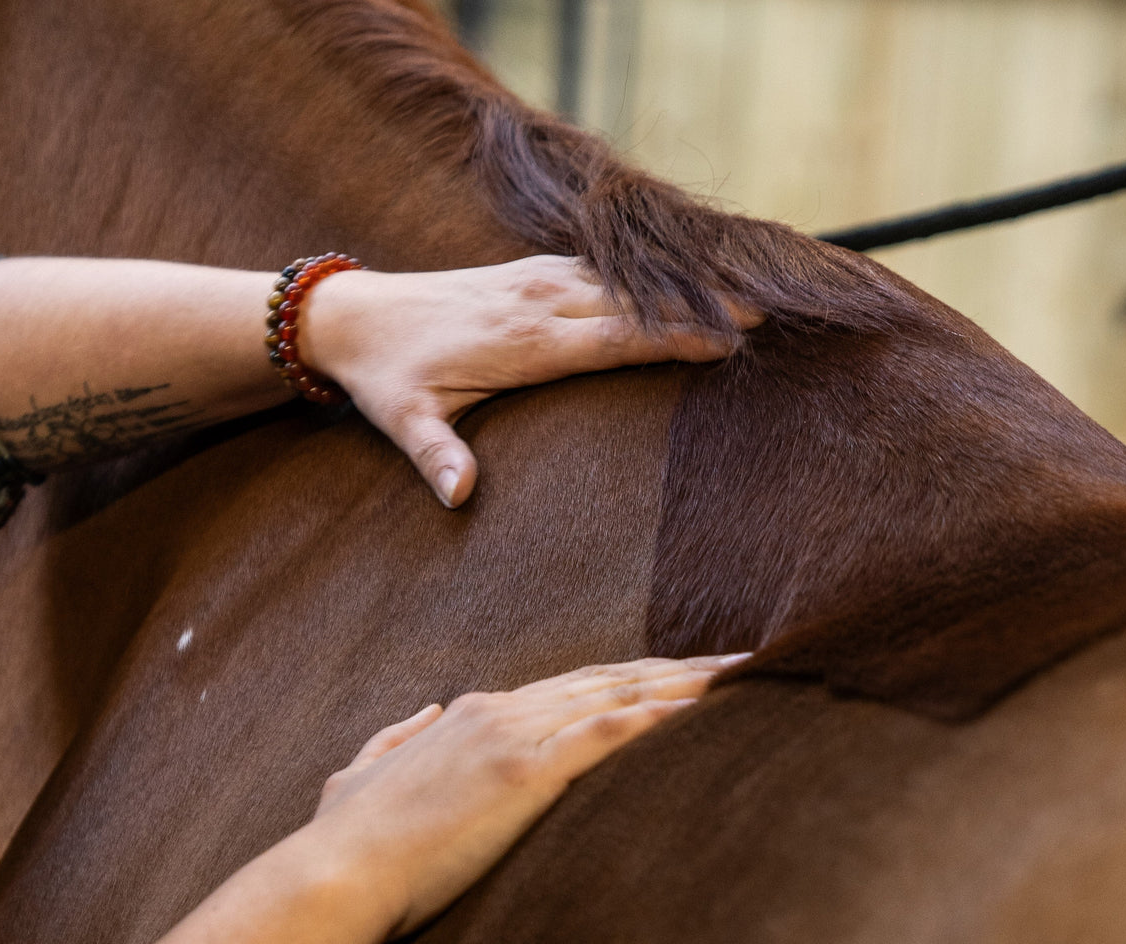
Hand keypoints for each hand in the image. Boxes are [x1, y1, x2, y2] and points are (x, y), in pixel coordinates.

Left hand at [299, 256, 760, 507]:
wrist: (354, 314)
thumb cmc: (386, 376)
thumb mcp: (404, 419)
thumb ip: (437, 455)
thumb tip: (461, 496)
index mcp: (523, 340)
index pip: (616, 338)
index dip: (674, 338)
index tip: (730, 343)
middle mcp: (540, 299)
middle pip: (637, 302)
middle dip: (703, 306)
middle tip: (771, 312)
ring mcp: (539, 277)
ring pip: (628, 278)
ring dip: (686, 283)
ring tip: (750, 289)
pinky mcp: (534, 269)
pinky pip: (607, 266)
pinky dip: (650, 273)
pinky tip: (686, 275)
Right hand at [310, 654, 748, 936]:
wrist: (338, 872)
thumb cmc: (346, 836)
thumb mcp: (357, 772)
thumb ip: (394, 737)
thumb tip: (423, 713)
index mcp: (471, 714)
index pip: (567, 687)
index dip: (623, 680)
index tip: (670, 677)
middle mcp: (499, 712)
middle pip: (606, 680)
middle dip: (673, 670)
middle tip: (732, 663)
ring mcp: (514, 738)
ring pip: (617, 695)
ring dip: (684, 683)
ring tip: (741, 674)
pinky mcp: (526, 774)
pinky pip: (607, 734)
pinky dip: (657, 716)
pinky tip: (702, 710)